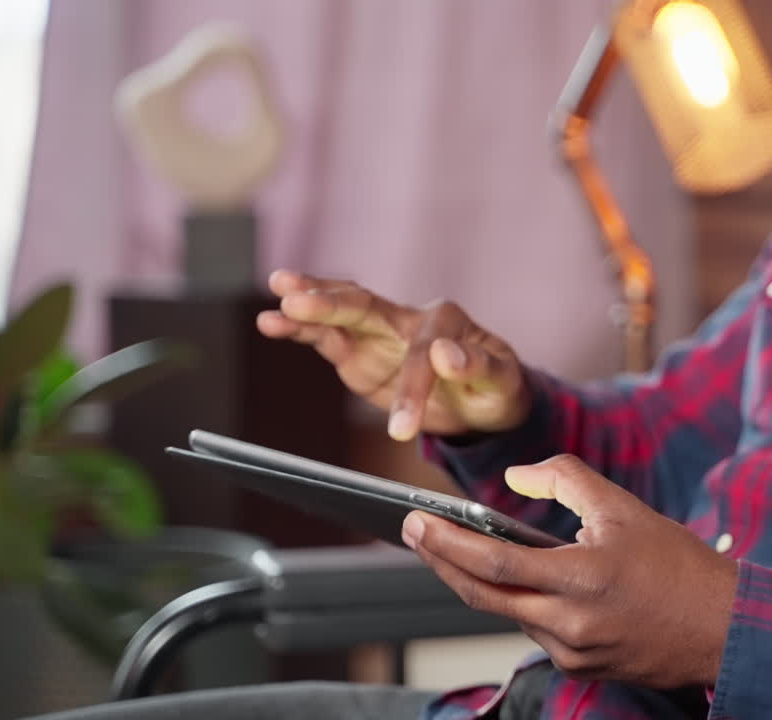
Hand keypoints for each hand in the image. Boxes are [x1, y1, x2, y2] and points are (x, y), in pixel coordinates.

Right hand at [257, 270, 528, 439]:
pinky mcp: (357, 352)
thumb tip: (447, 354)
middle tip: (298, 299)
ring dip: (309, 303)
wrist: (479, 401)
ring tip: (278, 293)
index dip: (412, 387)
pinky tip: (270, 321)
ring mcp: (378, 333)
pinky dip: (299, 329)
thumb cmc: (493, 386)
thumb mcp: (501, 380)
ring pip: (341, 312)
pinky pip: (325, 336)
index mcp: (446, 321)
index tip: (404, 427)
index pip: (423, 349)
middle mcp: (407, 319)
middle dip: (333, 303)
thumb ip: (478, 365)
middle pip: (367, 305)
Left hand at [401, 455, 738, 688]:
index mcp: (582, 578)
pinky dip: (524, 602)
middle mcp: (570, 623)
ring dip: (486, 581)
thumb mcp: (624, 508)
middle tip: (416, 532)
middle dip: (442, 561)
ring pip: (509, 612)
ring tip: (465, 547)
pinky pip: (536, 630)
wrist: (724, 629)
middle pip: (483, 594)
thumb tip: (516, 478)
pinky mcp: (580, 667)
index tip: (415, 522)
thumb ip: (565, 481)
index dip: (446, 542)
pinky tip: (528, 580)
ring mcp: (572, 652)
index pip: (494, 561)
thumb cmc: (679, 566)